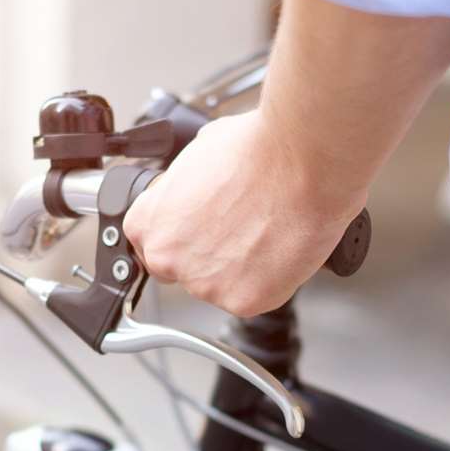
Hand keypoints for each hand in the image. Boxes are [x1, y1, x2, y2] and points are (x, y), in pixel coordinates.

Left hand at [122, 110, 364, 317]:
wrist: (301, 159)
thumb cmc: (255, 149)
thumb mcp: (200, 152)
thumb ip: (186, 186)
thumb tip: (196, 189)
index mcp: (148, 223)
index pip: (152, 245)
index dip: (183, 236)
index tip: (203, 230)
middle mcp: (168, 259)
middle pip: (184, 271)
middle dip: (209, 256)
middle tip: (240, 229)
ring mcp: (204, 285)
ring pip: (220, 287)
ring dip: (239, 269)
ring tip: (265, 232)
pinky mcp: (243, 302)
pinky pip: (254, 297)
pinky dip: (269, 280)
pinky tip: (278, 249)